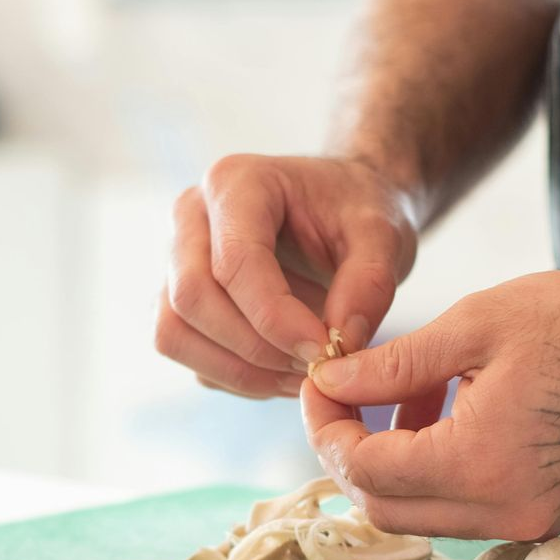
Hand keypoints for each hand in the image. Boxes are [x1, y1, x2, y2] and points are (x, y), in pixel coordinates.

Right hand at [156, 154, 418, 397]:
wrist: (344, 211)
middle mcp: (191, 216)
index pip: (235, 262)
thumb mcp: (385, 236)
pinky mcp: (180, 302)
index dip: (276, 319)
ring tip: (301, 375)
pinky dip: (235, 377)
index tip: (326, 350)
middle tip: (316, 365)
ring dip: (239, 370)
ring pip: (175, 332)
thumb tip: (338, 345)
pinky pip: (188, 354)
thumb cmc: (358, 214)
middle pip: (192, 298)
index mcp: (236, 182)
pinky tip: (284, 370)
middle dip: (256, 347)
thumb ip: (370, 285)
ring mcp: (177, 260)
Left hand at [301, 268, 559, 539]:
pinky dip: (439, 472)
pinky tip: (453, 412)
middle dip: (351, 453)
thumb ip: (391, 364)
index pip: (366, 470)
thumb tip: (326, 381)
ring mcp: (530, 522)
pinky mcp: (547, 517)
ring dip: (396, 463)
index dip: (326, 428)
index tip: (319, 383)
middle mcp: (504, 511)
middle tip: (346, 395)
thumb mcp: (475, 326)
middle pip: (385, 510)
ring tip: (412, 392)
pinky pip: (466, 510)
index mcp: (480, 463)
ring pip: (423, 515)